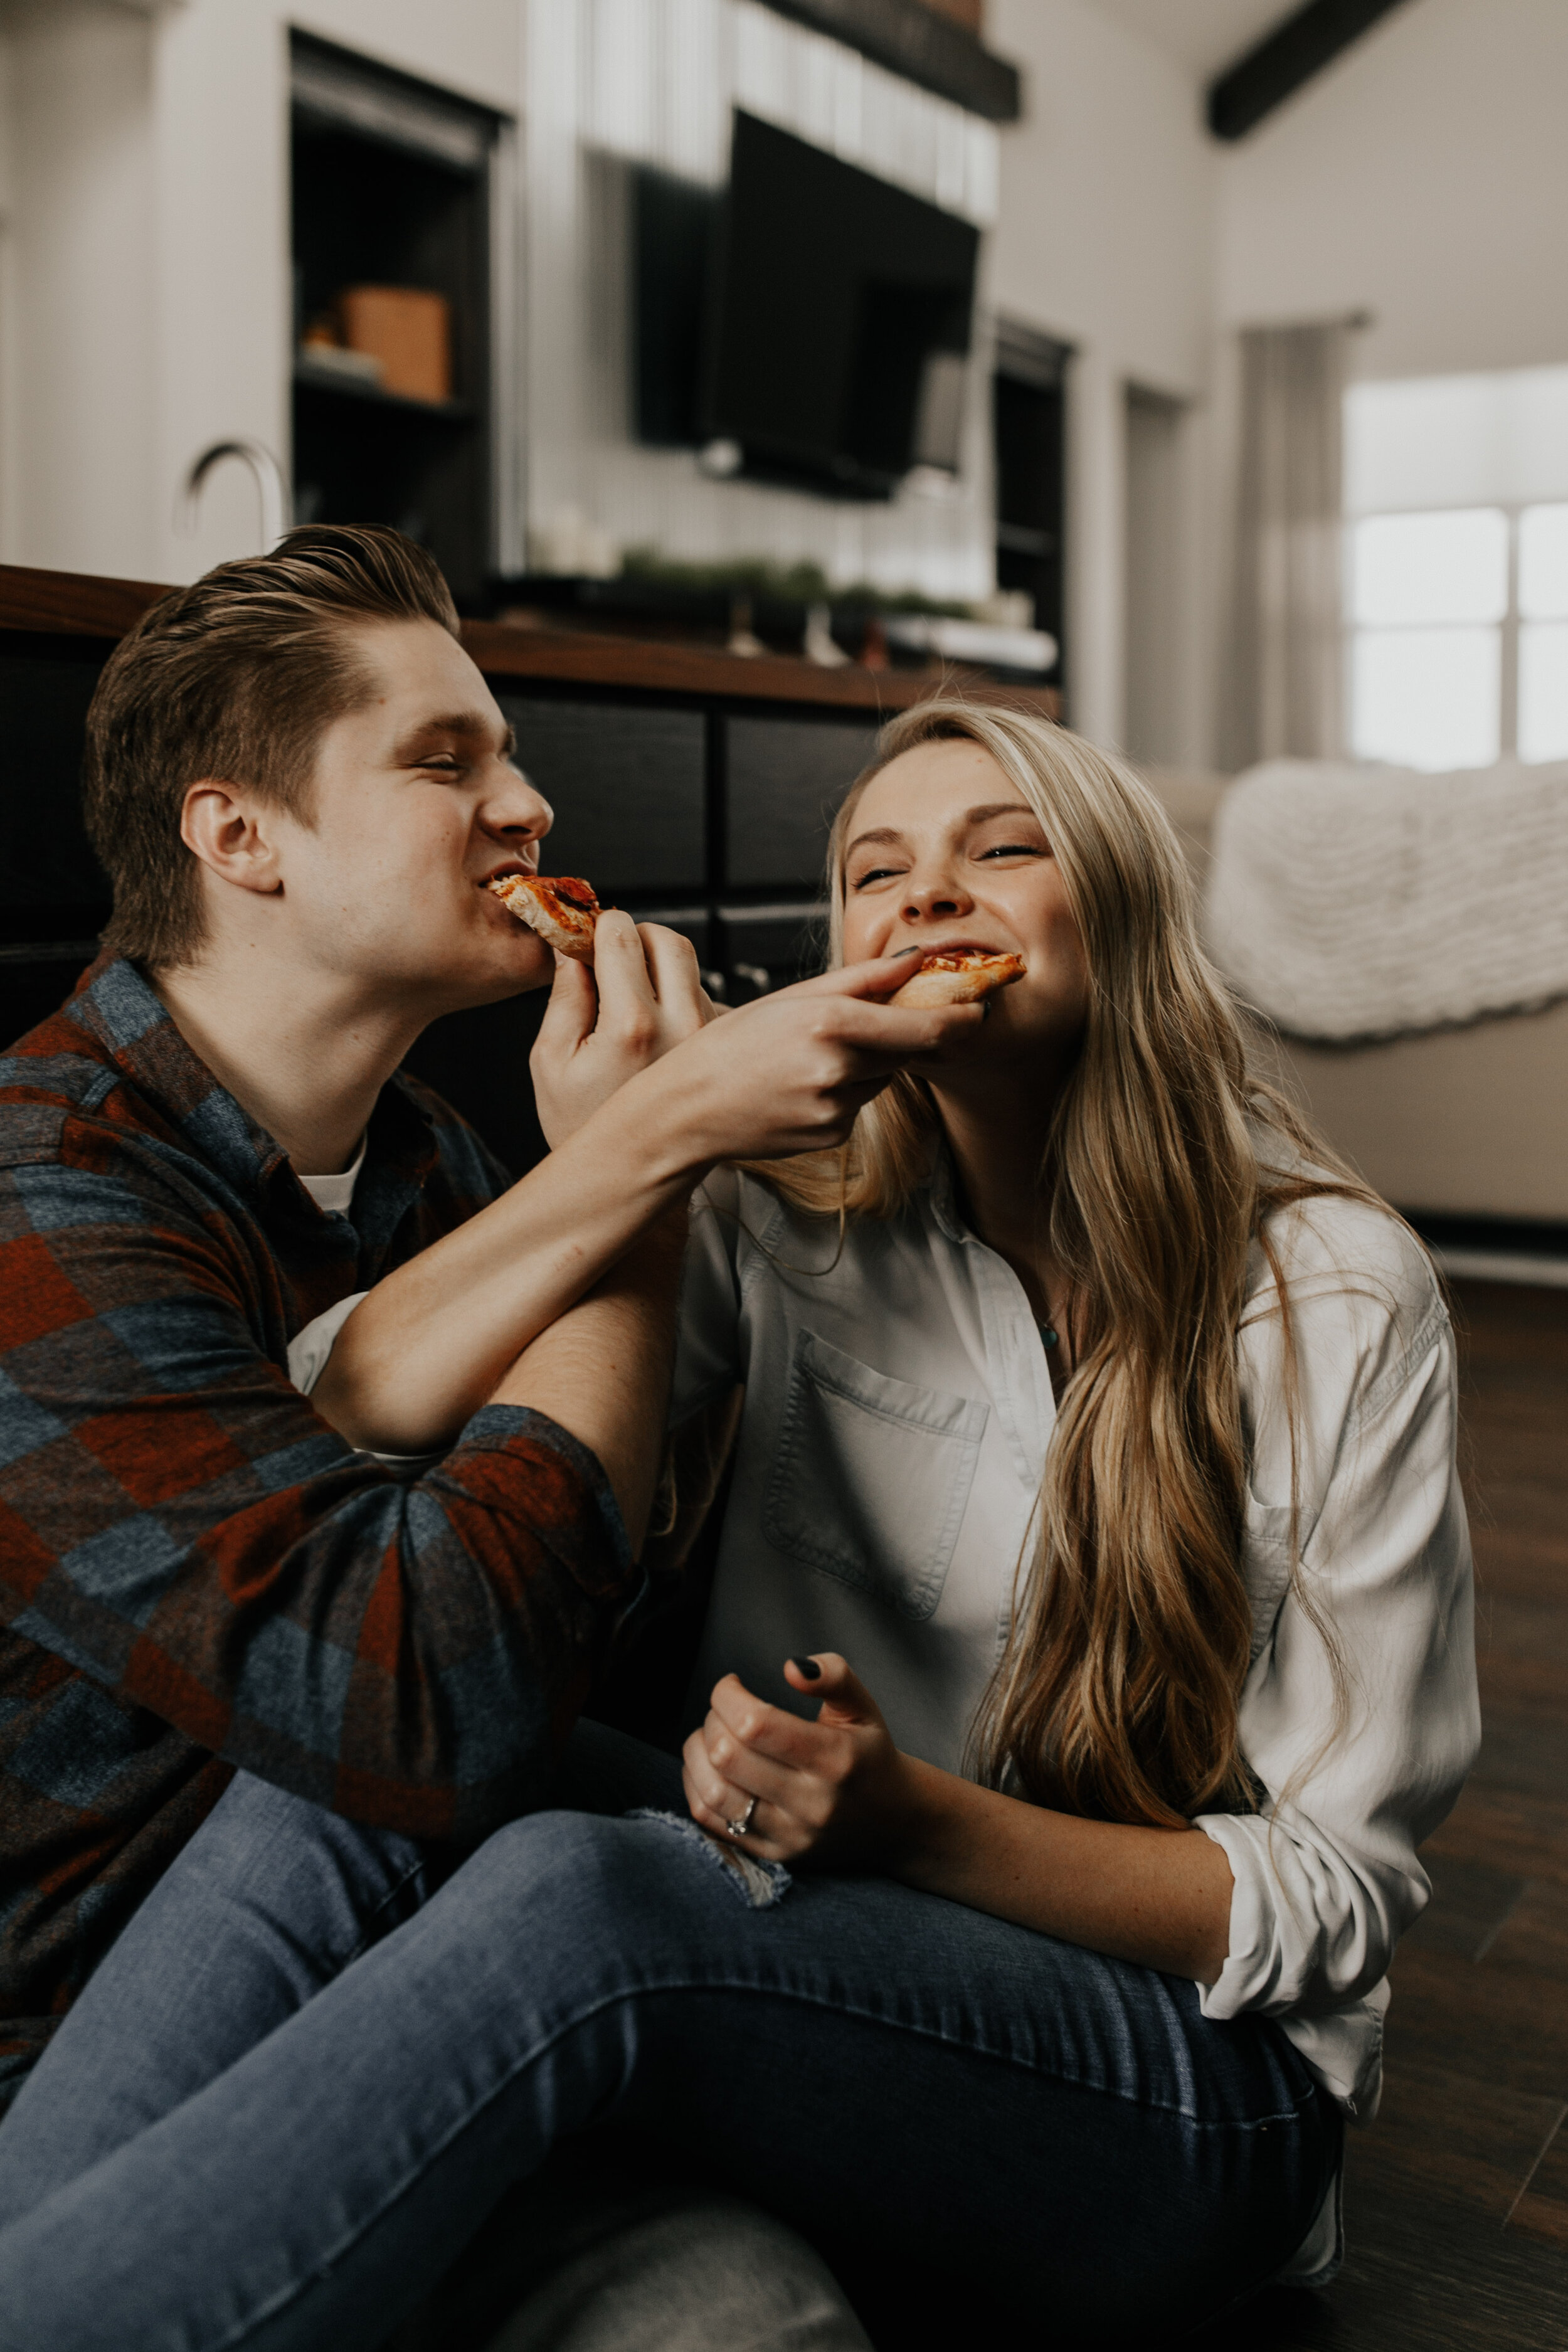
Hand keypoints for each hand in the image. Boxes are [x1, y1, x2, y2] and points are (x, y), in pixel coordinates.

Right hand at [531, 915, 717, 1147]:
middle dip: (636, 937)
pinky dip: (679, 999)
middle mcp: (683, 1026)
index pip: (623, 935)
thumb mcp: (551, 1061)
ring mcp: (711, 1037)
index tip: (587, 939)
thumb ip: (563, 995)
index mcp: (633, 1027)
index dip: (600, 928)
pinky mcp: (725, 1049)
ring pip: (690, 969)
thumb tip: (570, 946)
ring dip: (659, 971)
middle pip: (669, 940)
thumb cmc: (581, 1123)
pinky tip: (657, 1033)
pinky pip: (704, 998)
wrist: (633, 1174)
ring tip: (630, 1008)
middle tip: (611, 961)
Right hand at [636, 955, 984, 1168]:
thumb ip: (863, 979)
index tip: (978, 1010)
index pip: (924, 1028)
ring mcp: (837, 1110)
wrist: (688, 1109)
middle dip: (896, 1035)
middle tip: (858, 1023)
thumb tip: (918, 962)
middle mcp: (839, 1071)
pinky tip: (801, 1087)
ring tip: (808, 1058)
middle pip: (904, 1050)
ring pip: (880, 1079)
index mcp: (831, 1025)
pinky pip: (858, 1106)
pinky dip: (843, 1092)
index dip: (961, 1020)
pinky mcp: (832, 1137)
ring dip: (864, 1064)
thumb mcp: (793, 997)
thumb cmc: (734, 1045)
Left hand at [681, 1654, 917, 1869]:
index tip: (731, 1684)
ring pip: (713, 1792)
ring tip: (711, 1734)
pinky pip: (711, 1821)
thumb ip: (833, 1675)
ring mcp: (790, 1835)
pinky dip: (696, 1785)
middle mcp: (812, 1803)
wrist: (893, 1820)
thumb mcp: (863, 1706)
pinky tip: (708, 1765)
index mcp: (835, 1759)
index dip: (727, 1695)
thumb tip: (791, 1666)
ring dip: (697, 1752)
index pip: (756, 1724)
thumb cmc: (870, 1753)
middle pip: (728, 1755)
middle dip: (712, 1719)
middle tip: (724, 1708)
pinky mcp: (773, 1855)